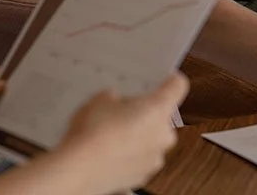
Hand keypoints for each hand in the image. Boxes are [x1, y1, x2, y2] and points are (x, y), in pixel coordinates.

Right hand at [58, 73, 188, 192]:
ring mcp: (154, 158)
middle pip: (162, 117)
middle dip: (144, 114)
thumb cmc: (92, 134)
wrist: (78, 170)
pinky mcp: (142, 176)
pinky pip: (139, 159)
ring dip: (137, 136)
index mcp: (158, 109)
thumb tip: (114, 103)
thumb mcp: (99, 99)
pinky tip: (108, 152)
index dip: (170, 80)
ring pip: (151, 140)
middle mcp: (163, 135)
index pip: (177, 86)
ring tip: (109, 135)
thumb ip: (115, 97)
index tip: (166, 79)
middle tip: (121, 112)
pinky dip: (128, 156)